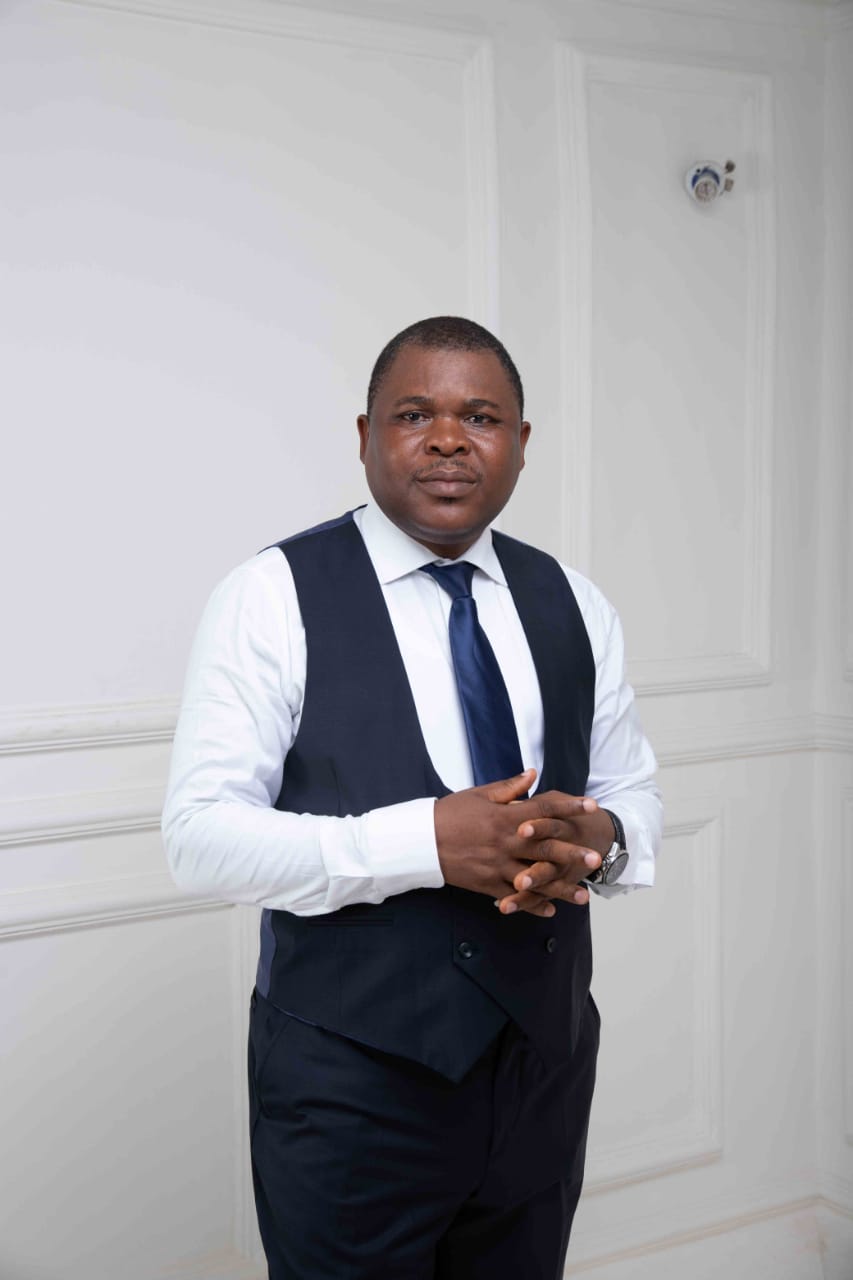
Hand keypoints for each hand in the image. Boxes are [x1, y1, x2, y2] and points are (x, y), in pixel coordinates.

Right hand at [434, 771, 601, 917]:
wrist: (422, 841)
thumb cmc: (450, 814)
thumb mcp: (479, 795)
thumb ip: (509, 788)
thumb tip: (533, 774)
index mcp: (505, 817)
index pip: (544, 809)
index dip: (569, 806)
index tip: (591, 806)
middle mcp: (506, 842)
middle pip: (546, 848)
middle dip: (572, 854)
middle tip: (595, 857)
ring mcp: (498, 866)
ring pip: (536, 879)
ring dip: (560, 888)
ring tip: (583, 896)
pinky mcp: (488, 884)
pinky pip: (516, 897)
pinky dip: (534, 905)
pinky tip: (552, 911)